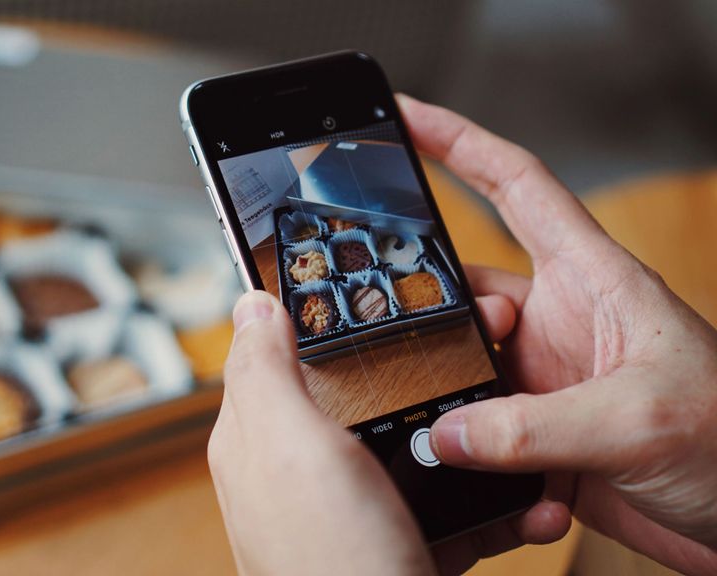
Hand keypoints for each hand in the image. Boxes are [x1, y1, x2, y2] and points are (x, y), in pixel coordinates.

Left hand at [210, 289, 566, 574]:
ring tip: (508, 419)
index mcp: (261, 437)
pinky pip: (446, 506)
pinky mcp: (397, 545)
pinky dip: (485, 501)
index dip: (329, 316)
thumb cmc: (328, 564)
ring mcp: (352, 511)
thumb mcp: (290, 450)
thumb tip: (250, 303)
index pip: (285, 350)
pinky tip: (519, 501)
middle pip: (363, 393)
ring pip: (414, 448)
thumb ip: (266, 374)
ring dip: (464, 437)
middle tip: (477, 346)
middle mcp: (302, 472)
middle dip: (418, 370)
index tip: (388, 290)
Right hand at [397, 95, 716, 574]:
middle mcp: (559, 321)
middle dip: (431, 308)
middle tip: (408, 342)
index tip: (403, 120)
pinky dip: (472, 456)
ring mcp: (544, 378)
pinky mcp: (539, 434)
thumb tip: (442, 433)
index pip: (514, 186)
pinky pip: (476, 431)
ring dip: (449, 394)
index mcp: (591, 280)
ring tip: (450, 426)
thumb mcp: (635, 420)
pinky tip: (500, 484)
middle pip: (465, 287)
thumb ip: (531, 427)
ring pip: (461, 362)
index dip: (458, 143)